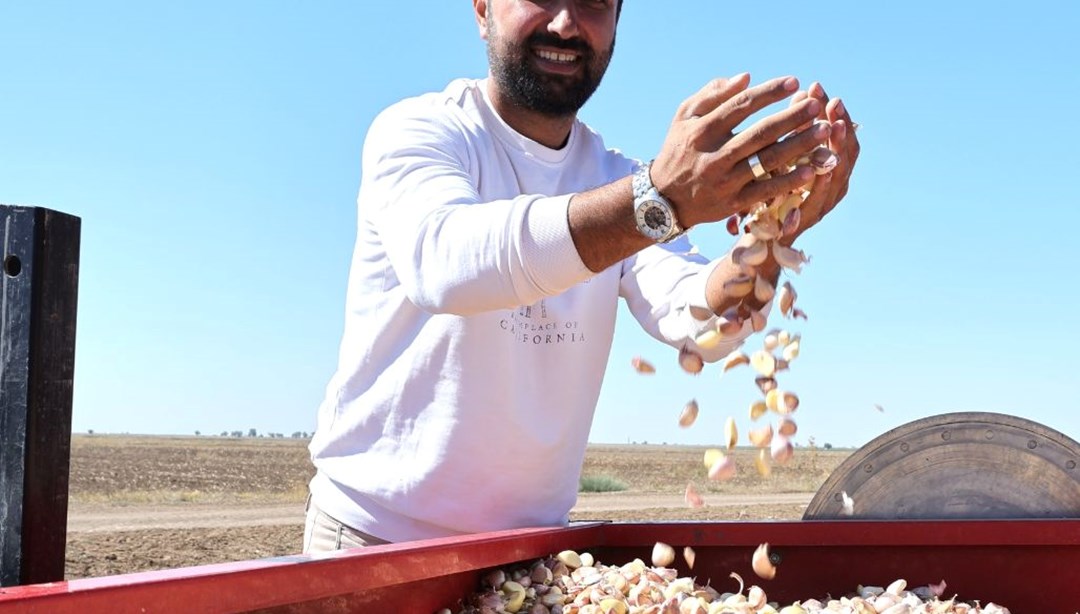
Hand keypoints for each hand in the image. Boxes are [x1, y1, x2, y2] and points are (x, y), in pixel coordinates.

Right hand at [649, 74, 832, 228]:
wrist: (663, 199)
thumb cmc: (678, 151)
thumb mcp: (684, 118)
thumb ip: (712, 95)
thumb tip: (745, 78)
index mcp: (702, 130)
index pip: (740, 106)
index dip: (769, 93)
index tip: (794, 82)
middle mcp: (714, 155)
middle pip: (760, 133)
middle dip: (791, 118)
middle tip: (816, 105)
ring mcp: (724, 181)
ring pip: (767, 161)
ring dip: (798, 145)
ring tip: (823, 131)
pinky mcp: (732, 203)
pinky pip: (765, 190)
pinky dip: (789, 181)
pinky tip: (812, 169)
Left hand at [782, 82, 860, 243]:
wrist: (759, 235)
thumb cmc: (769, 188)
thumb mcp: (780, 156)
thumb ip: (792, 130)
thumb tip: (800, 93)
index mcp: (830, 167)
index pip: (842, 135)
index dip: (836, 112)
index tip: (823, 90)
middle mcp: (833, 185)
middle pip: (846, 152)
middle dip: (840, 124)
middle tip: (833, 101)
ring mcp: (823, 204)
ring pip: (838, 174)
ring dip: (836, 149)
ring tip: (834, 127)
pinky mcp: (807, 222)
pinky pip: (817, 202)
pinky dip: (820, 186)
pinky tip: (819, 171)